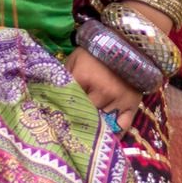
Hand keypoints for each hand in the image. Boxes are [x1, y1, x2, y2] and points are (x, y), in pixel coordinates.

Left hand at [64, 0, 174, 134]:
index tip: (54, 122)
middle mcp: (103, 91)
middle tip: (67, 132)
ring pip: (101, 125)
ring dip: (92, 131)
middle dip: (75, 123)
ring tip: (82, 138)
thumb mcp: (74, 60)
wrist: (127, 43)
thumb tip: (48, 98)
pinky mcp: (133, 105)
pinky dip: (112, 136)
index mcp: (84, 78)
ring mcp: (119, 99)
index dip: (59, 113)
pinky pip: (122, 128)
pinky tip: (103, 139)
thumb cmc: (96, 53)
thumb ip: (62, 78)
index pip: (67, 103)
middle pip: (83, 116)